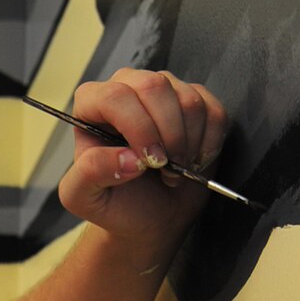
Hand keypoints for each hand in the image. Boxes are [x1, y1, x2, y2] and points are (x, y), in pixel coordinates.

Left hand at [57, 68, 227, 267]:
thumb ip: (91, 173)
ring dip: (189, 143)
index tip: (150, 162)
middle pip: (154, 86)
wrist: (150, 214)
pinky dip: (210, 142)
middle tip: (167, 169)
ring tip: (176, 169)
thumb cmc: (115, 201)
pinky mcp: (196, 101)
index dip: (138, 128)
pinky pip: (214, 110)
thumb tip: (128, 157)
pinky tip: (195, 160)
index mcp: (91, 104)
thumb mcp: (85, 197)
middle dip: (168, 134)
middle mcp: (127, 87)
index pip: (114, 96)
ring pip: (188, 99)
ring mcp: (164, 90)